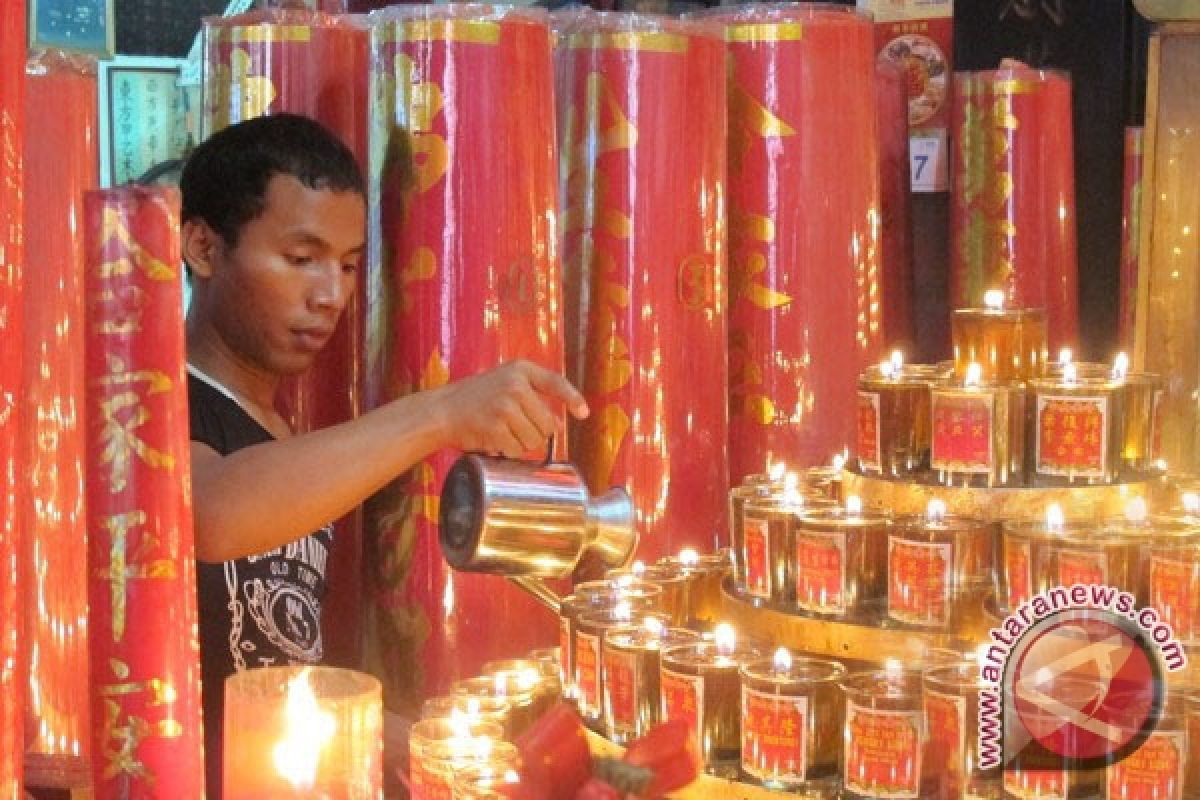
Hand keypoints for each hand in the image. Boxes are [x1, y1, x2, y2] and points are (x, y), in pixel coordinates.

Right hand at [433, 360, 588, 457]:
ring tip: (501, 432)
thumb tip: (559, 424)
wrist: (441, 411)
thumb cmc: (475, 400)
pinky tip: (493, 441)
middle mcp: (516, 385)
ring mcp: (506, 406)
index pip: (556, 382)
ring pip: (534, 441)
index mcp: (521, 370)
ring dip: (521, 444)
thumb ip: (531, 396)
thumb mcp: (505, 384)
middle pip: (548, 424)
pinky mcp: (496, 427)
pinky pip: (516, 451)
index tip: (583, 413)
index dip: (572, 399)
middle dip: (536, 433)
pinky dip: (507, 452)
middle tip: (513, 428)